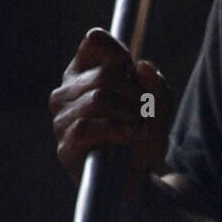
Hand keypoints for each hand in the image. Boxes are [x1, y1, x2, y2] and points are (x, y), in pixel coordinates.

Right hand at [49, 29, 171, 193]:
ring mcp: (61, 118)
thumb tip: (143, 67)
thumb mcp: (159, 108)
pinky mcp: (65, 145)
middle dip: (136, 94)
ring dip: (130, 114)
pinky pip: (86, 126)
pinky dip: (114, 129)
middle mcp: (67, 91)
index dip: (121, 53)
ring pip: (99, 97)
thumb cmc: (142, 138)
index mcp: (84, 72)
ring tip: (137, 129)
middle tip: (144, 114)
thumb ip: (158, 86)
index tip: (136, 75)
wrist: (137, 180)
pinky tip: (126, 137)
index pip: (94, 41)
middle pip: (106, 74)